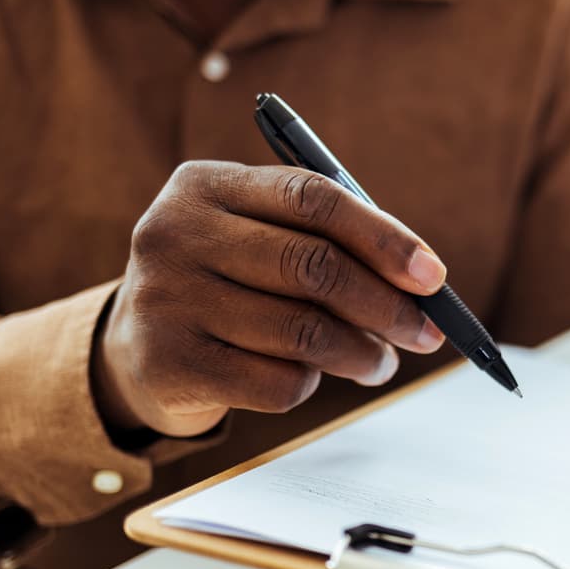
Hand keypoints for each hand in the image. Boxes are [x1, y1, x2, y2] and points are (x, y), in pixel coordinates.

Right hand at [93, 161, 447, 438]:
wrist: (135, 347)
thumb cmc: (228, 283)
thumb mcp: (259, 239)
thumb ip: (328, 243)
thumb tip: (423, 283)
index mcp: (206, 184)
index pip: (313, 198)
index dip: (384, 238)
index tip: (433, 277)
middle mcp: (175, 233)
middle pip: (313, 267)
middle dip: (386, 306)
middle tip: (424, 333)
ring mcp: (165, 299)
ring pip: (302, 332)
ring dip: (361, 354)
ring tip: (380, 363)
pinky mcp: (168, 364)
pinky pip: (276, 383)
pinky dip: (310, 384)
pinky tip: (308, 376)